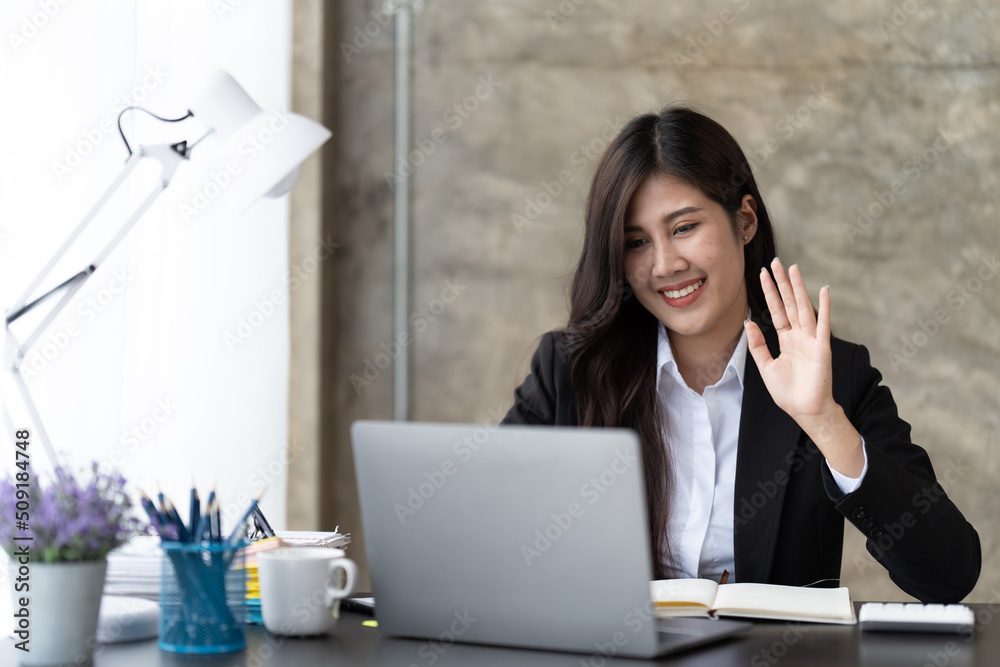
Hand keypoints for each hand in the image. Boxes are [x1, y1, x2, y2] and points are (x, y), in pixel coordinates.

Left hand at [745, 258, 832, 420]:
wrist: (804, 410)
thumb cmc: (787, 391)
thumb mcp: (766, 366)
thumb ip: (758, 344)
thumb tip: (748, 322)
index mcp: (787, 339)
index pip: (777, 310)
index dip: (770, 292)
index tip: (762, 274)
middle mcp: (799, 335)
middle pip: (789, 303)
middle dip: (782, 283)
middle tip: (776, 261)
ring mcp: (811, 340)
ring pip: (803, 308)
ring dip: (799, 288)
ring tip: (794, 268)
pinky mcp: (822, 348)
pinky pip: (823, 324)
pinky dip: (824, 307)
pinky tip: (824, 290)